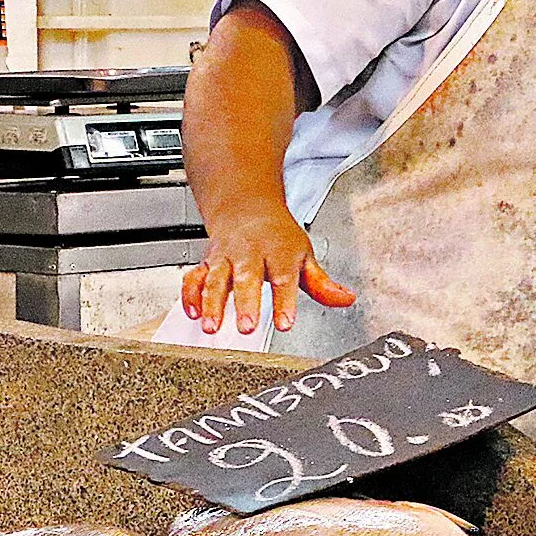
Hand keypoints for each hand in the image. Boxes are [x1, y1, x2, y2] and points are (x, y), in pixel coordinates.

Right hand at [181, 205, 355, 335]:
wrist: (248, 207)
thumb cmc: (278, 236)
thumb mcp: (304, 255)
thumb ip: (321, 283)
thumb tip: (346, 299)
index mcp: (279, 252)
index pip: (284, 279)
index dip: (284, 302)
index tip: (285, 323)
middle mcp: (250, 253)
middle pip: (247, 278)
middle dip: (245, 304)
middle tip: (246, 327)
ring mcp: (226, 257)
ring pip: (216, 279)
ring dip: (212, 303)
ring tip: (212, 326)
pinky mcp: (207, 261)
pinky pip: (194, 277)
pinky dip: (190, 295)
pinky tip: (193, 313)